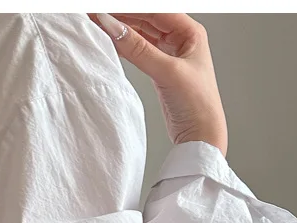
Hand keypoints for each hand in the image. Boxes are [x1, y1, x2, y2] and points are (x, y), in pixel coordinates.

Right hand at [92, 13, 227, 156]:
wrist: (201, 136)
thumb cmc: (197, 104)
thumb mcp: (167, 72)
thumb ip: (138, 49)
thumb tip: (113, 28)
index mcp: (190, 32)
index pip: (154, 11)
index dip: (127, 10)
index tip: (104, 11)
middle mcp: (181, 39)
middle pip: (145, 19)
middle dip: (121, 17)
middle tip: (95, 16)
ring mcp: (170, 55)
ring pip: (140, 34)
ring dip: (120, 30)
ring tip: (97, 26)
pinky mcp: (160, 70)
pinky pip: (138, 51)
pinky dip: (124, 47)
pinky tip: (109, 43)